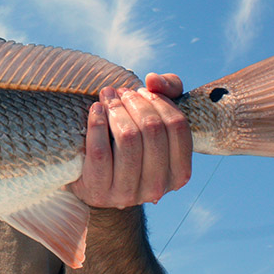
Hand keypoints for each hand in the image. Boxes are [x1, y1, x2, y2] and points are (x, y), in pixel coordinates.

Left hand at [70, 73, 192, 208]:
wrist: (94, 180)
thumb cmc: (131, 143)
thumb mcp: (155, 119)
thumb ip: (167, 91)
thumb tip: (153, 81)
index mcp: (179, 173)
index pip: (177, 126)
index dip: (159, 101)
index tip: (142, 91)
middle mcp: (157, 187)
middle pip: (151, 129)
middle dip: (134, 102)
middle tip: (121, 92)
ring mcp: (128, 192)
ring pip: (127, 139)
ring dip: (115, 110)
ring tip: (107, 98)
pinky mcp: (99, 190)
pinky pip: (100, 151)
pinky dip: (97, 123)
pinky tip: (95, 110)